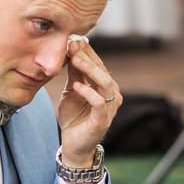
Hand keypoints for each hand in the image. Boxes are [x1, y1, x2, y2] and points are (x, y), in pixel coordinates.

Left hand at [56, 37, 120, 164]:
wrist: (73, 144)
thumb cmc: (74, 117)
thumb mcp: (72, 90)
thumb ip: (74, 74)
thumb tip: (71, 49)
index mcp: (105, 85)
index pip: (98, 63)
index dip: (86, 51)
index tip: (72, 39)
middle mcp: (111, 94)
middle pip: (102, 70)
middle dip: (87, 56)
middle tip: (73, 45)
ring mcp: (109, 107)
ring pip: (105, 83)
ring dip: (90, 70)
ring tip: (75, 61)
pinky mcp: (103, 120)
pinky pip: (99, 103)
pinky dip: (88, 92)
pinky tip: (76, 86)